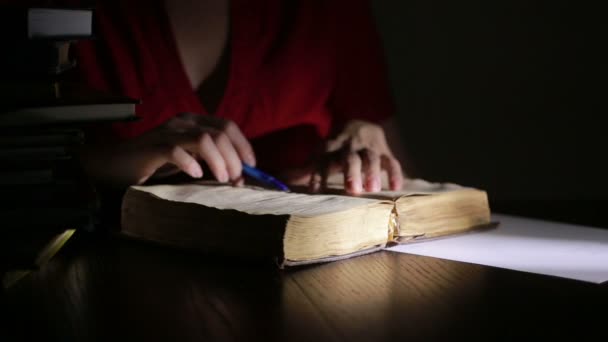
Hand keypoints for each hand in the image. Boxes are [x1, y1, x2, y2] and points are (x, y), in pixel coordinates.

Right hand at [80, 113, 255, 186]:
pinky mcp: (152, 147)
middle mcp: (183, 122)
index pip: (228, 126)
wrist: (114, 165)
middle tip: (235, 179)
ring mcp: (167, 132)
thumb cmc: (155, 165)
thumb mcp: (189, 161)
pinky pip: (176, 150)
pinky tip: (196, 175)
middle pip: (220, 133)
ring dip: (218, 160)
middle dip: (234, 157)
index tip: (252, 166)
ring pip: (204, 139)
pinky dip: (190, 163)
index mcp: (194, 122)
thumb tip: (240, 177)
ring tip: (222, 179)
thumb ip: (212, 163)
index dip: (243, 145)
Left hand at [310, 120, 403, 194]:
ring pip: (371, 157)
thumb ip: (305, 169)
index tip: (315, 190)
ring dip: (372, 172)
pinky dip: (395, 173)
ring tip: (373, 188)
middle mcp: (350, 146)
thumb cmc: (337, 147)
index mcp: (331, 146)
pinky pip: (392, 161)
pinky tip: (396, 187)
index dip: (319, 174)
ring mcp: (368, 147)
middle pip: (350, 158)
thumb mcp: (321, 153)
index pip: (323, 159)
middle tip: (353, 191)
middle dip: (351, 173)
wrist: (359, 124)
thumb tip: (282, 179)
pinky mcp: (384, 151)